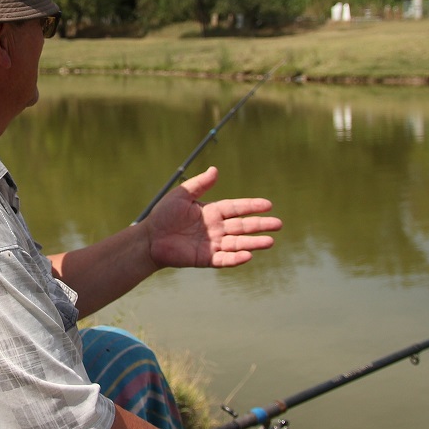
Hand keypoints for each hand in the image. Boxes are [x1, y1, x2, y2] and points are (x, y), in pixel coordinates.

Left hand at [142, 166, 280, 269]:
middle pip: (243, 226)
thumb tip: (215, 169)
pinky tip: (249, 255)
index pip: (237, 208)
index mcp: (212, 212)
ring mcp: (213, 244)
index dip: (252, 206)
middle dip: (260, 225)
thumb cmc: (163, 215)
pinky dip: (236, 258)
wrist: (150, 238)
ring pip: (238, 243)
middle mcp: (216, 228)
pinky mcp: (206, 259)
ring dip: (254, 242)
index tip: (269, 204)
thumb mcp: (181, 195)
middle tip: (279, 224)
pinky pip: (225, 259)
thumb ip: (199, 184)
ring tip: (271, 241)